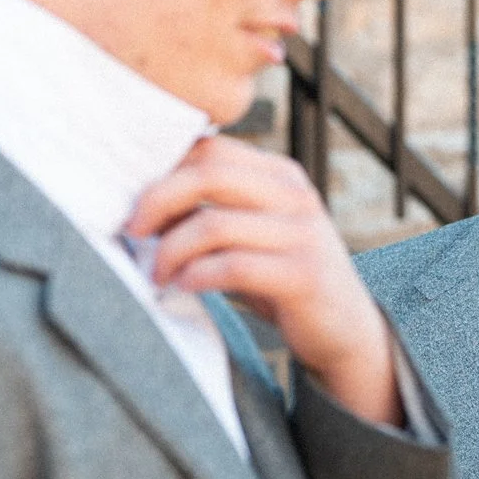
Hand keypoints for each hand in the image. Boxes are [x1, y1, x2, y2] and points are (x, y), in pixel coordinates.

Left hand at [125, 137, 401, 427]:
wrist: (346, 329)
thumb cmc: (282, 279)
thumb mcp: (254, 233)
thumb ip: (214, 210)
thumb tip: (143, 204)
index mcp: (280, 175)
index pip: (211, 149)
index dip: (162, 168)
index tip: (135, 201)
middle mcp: (295, 195)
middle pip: (209, 174)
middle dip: (157, 200)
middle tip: (132, 230)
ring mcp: (303, 234)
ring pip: (214, 224)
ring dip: (171, 250)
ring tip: (156, 273)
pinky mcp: (303, 276)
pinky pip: (233, 267)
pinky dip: (197, 276)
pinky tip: (184, 287)